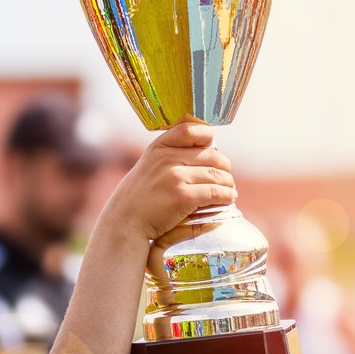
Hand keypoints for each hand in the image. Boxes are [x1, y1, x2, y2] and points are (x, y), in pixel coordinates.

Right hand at [100, 121, 235, 242]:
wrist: (125, 223)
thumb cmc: (139, 198)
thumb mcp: (148, 166)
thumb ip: (170, 156)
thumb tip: (208, 150)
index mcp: (158, 147)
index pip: (190, 129)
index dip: (207, 136)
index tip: (213, 147)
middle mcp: (167, 158)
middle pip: (212, 156)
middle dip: (224, 167)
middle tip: (226, 178)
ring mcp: (175, 177)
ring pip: (217, 175)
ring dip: (228, 184)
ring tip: (230, 190)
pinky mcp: (183, 197)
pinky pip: (216, 193)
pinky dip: (226, 196)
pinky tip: (229, 198)